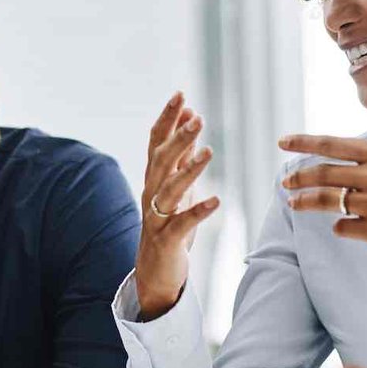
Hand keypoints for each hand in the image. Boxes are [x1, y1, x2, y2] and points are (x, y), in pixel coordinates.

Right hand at [133, 93, 221, 319]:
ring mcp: (156, 217)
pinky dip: (198, 211)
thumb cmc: (169, 226)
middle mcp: (151, 194)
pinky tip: (216, 201)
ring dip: (189, 169)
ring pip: (169, 189)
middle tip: (197, 117)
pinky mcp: (166, 240)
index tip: (180, 95)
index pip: (156, 142)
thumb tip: (190, 120)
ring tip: (208, 151)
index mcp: (154, 179)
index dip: (167, 119)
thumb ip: (182, 156)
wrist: (154, 272)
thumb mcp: (177, 187)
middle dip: (178, 138)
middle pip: (161, 161)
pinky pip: (181, 224)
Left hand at [279, 88, 366, 302]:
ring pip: (328, 201)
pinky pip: (345, 227)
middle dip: (299, 177)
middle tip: (285, 182)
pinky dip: (339, 226)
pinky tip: (340, 226)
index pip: (334, 144)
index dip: (304, 143)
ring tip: (295, 203)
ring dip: (307, 202)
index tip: (283, 142)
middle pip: (324, 173)